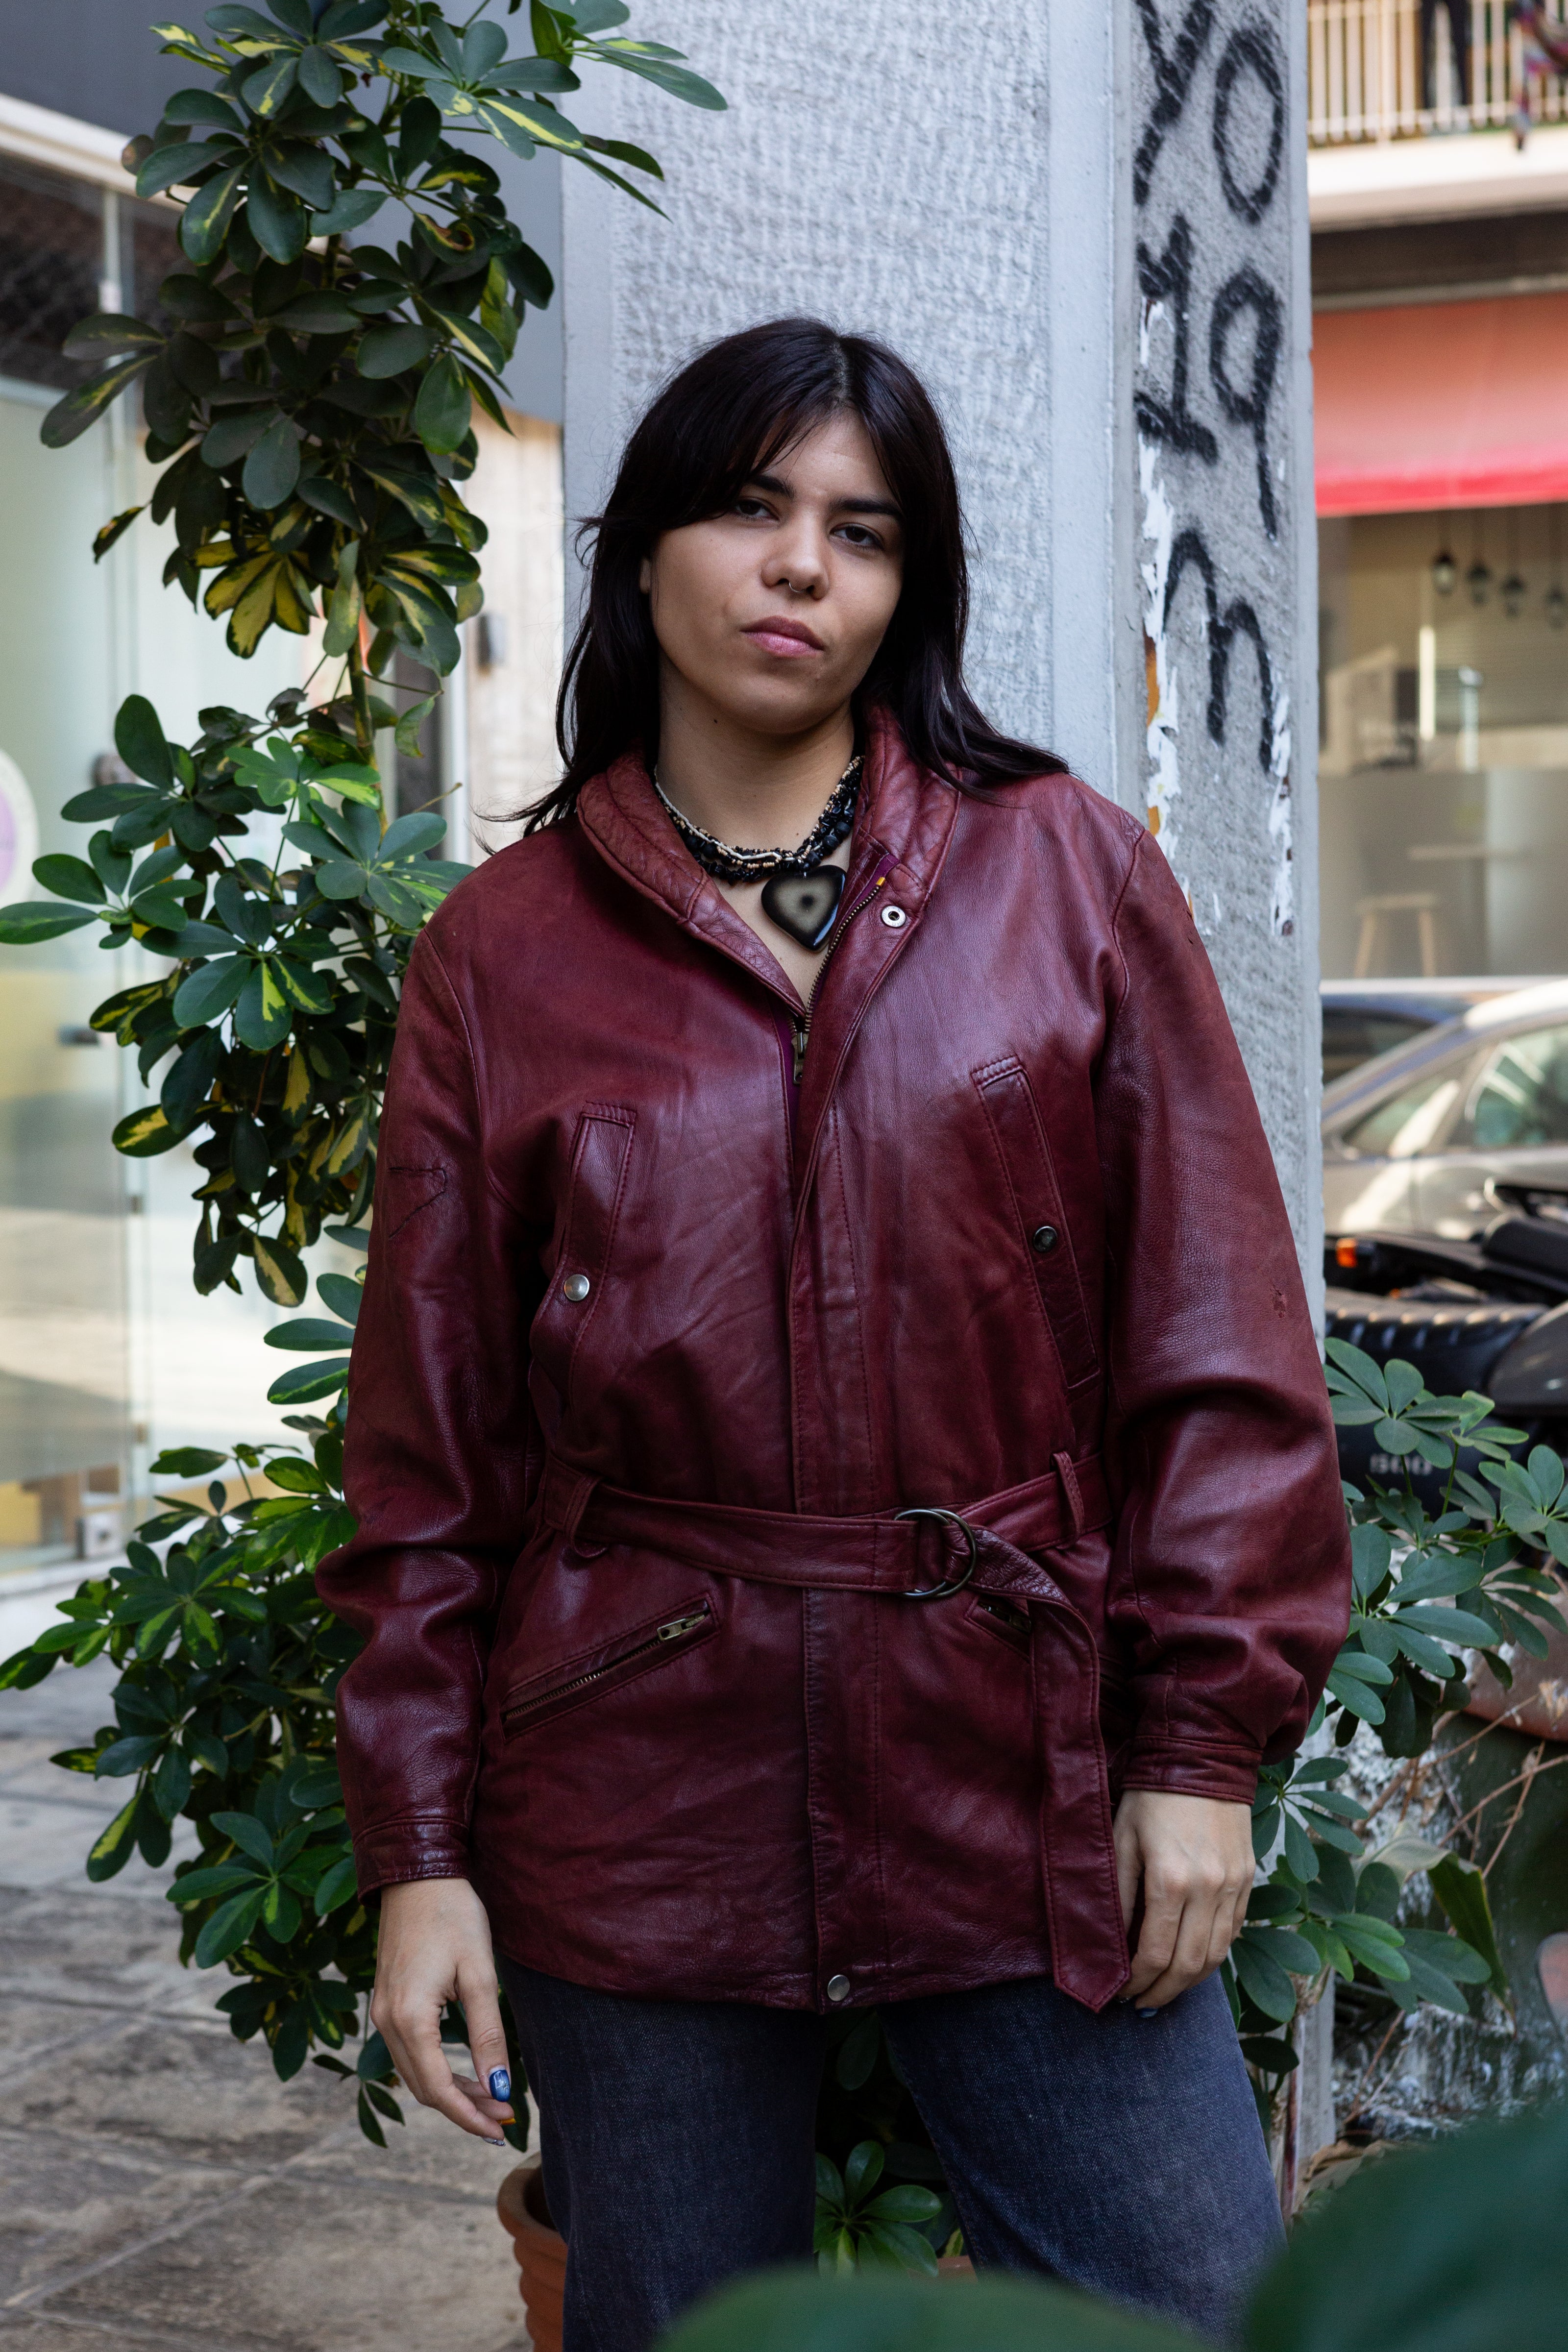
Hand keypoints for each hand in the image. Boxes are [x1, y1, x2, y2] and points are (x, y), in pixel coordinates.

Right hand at [371, 1877, 515, 2142]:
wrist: (417, 1874)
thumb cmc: (452, 1915)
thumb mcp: (480, 1973)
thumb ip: (487, 2034)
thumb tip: (499, 2088)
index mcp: (408, 2018)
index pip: (437, 2090)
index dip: (469, 2116)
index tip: (501, 2130)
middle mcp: (386, 2021)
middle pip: (423, 2087)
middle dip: (464, 2109)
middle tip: (504, 2119)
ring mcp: (381, 2011)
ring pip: (414, 2072)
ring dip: (450, 2092)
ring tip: (490, 2101)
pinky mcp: (386, 2000)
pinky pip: (408, 2051)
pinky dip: (435, 2069)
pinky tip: (463, 2073)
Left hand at [1113, 1789, 1252, 2008]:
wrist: (1202, 1758)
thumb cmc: (1152, 1797)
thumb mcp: (1121, 1840)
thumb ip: (1118, 1896)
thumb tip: (1113, 1945)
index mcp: (1171, 1880)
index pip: (1155, 1954)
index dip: (1136, 1981)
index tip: (1120, 1992)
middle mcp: (1210, 1889)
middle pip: (1190, 1966)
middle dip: (1162, 1992)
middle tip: (1140, 2002)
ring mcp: (1235, 1886)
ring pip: (1216, 1956)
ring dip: (1190, 1982)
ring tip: (1164, 1989)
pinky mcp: (1249, 1880)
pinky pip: (1233, 1934)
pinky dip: (1212, 1956)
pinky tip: (1192, 1961)